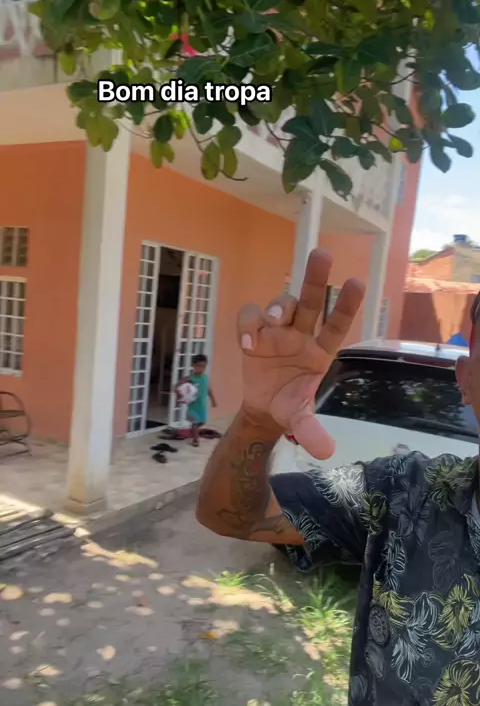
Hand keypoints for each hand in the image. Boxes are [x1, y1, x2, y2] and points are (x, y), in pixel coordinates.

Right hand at [237, 249, 363, 459]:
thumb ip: (312, 431)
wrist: (261, 409)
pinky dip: (248, 324)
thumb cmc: (288, 406)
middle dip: (317, 277)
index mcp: (321, 350)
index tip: (357, 282)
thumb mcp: (300, 420)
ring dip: (279, 306)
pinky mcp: (253, 333)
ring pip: (281, 304)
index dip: (347, 304)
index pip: (337, 323)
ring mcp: (276, 331)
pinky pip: (250, 317)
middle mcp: (301, 334)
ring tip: (275, 320)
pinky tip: (248, 343)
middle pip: (312, 300)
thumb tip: (326, 452)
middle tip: (322, 253)